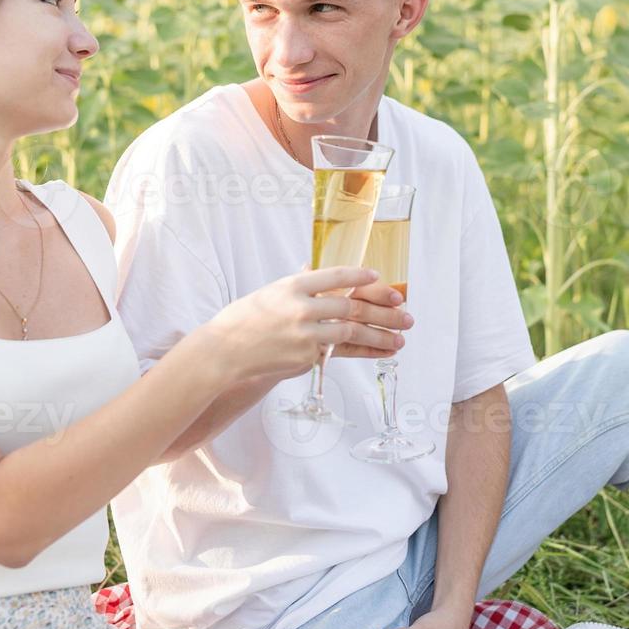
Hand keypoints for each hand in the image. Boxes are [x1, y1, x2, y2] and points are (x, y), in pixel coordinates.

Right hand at [197, 267, 409, 388]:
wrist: (224, 353)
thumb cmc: (244, 320)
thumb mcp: (270, 292)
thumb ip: (299, 284)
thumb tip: (316, 269)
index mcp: (292, 286)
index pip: (335, 276)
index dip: (360, 275)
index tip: (378, 276)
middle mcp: (301, 308)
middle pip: (351, 305)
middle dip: (383, 310)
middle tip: (404, 312)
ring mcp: (305, 335)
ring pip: (351, 331)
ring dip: (380, 335)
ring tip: (400, 338)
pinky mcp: (306, 358)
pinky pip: (338, 352)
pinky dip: (361, 351)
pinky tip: (379, 352)